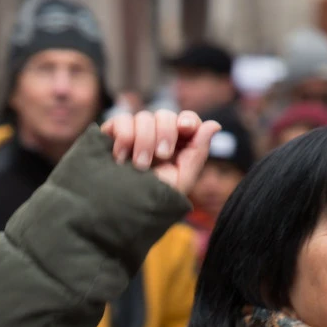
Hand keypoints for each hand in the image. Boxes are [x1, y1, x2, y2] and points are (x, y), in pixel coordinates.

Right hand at [101, 110, 221, 195]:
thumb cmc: (150, 202)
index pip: (186, 121)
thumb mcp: (179, 182)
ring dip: (144, 140)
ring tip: (139, 166)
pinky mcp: (112, 134)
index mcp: (176, 148)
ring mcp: (133, 134)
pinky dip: (124, 136)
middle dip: (165, 133)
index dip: (187, 119)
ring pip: (143, 117)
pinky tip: (120, 158)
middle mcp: (155, 137)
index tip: (185, 128)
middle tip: (161, 156)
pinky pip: (122, 119)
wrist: (115, 212)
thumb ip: (197, 153)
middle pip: (165, 115)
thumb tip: (214, 124)